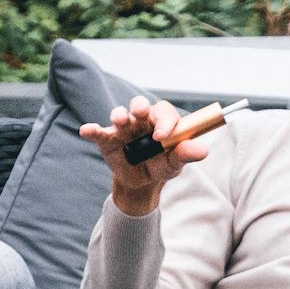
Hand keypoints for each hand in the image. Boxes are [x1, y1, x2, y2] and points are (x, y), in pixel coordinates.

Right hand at [72, 97, 210, 214]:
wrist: (142, 182)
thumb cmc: (162, 165)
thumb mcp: (174, 163)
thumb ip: (185, 154)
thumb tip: (203, 151)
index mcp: (161, 121)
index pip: (164, 112)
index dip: (165, 121)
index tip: (163, 136)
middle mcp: (142, 120)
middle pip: (140, 105)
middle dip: (140, 107)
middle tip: (140, 114)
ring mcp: (123, 128)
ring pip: (120, 115)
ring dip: (119, 116)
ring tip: (120, 122)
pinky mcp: (107, 138)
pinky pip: (98, 131)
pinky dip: (92, 129)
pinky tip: (87, 130)